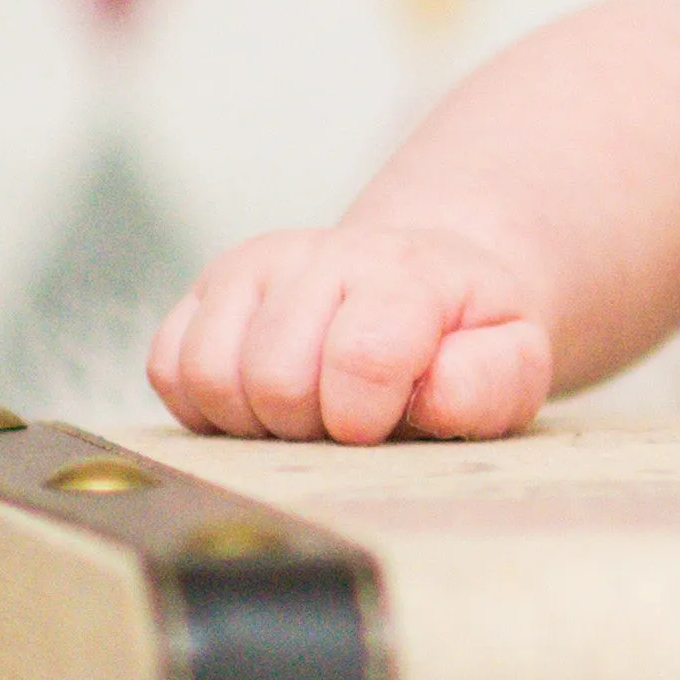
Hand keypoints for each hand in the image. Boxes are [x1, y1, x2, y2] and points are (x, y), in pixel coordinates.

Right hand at [146, 222, 553, 443]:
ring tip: (307, 411)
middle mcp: (322, 255)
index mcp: (405, 272)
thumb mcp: (512, 362)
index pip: (362, 356)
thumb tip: (432, 396)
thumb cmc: (465, 341)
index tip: (383, 422)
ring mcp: (256, 268)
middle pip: (274, 376)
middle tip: (346, 419)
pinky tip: (260, 400)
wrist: (427, 290)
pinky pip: (167, 368)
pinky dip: (205, 406)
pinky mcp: (205, 291)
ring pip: (208, 372)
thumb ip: (488, 383)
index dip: (364, 416)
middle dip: (310, 424)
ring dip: (254, 418)